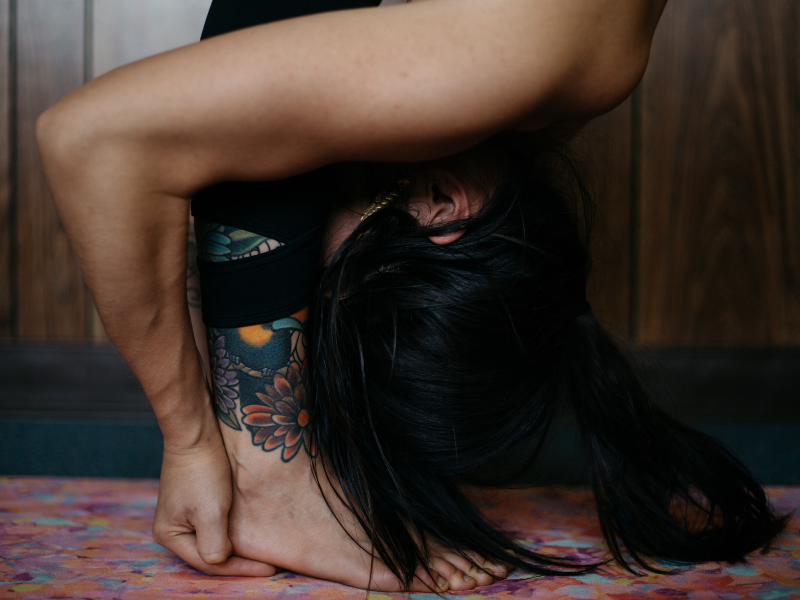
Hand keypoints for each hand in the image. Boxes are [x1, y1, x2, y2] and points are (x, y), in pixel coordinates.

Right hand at [152, 433, 276, 575]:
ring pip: (215, 539)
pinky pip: (217, 524)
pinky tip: (251, 533)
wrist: (197, 432)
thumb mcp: (209, 513)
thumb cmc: (201, 471)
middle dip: (239, 561)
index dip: (240, 568)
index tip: (270, 569)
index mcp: (170, 536)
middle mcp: (173, 529)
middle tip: (270, 565)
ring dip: (238, 546)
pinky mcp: (197, 501)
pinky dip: (233, 531)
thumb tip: (220, 561)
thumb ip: (213, 545)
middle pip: (210, 554)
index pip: (209, 563)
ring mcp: (184, 514)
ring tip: (263, 554)